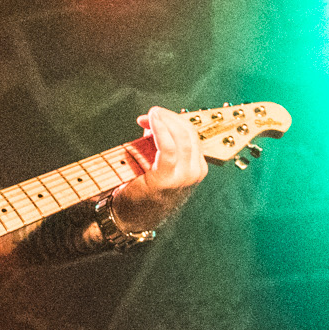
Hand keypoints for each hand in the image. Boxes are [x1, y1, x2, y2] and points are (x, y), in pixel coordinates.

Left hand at [108, 106, 209, 232]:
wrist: (131, 217)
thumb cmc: (143, 190)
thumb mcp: (157, 163)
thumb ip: (158, 143)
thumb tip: (151, 120)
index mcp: (196, 167)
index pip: (191, 134)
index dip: (173, 120)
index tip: (155, 114)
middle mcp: (195, 172)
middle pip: (188, 133)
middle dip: (169, 118)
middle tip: (152, 113)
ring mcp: (184, 176)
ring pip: (181, 137)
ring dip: (164, 121)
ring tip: (150, 115)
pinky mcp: (168, 178)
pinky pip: (169, 148)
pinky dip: (160, 131)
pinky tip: (152, 122)